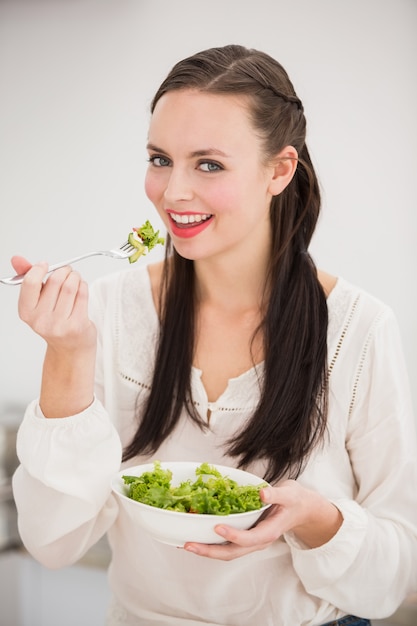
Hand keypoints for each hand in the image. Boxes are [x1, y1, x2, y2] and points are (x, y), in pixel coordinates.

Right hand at [12, 256, 96, 416]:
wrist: (70, 348)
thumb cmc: (54, 321)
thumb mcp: (37, 302)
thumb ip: (28, 279)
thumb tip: (17, 259)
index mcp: (27, 313)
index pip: (30, 282)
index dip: (39, 269)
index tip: (45, 265)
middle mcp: (41, 321)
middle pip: (55, 281)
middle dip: (63, 271)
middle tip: (67, 272)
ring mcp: (60, 325)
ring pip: (71, 286)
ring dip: (75, 277)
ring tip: (75, 279)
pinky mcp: (77, 325)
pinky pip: (82, 294)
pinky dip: (83, 286)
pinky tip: (81, 289)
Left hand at [183, 480, 342, 560]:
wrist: (301, 510)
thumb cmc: (295, 500)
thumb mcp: (289, 493)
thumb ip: (276, 494)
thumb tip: (262, 493)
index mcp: (269, 532)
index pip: (249, 539)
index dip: (233, 535)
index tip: (216, 526)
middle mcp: (258, 541)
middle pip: (232, 552)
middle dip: (209, 551)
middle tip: (188, 544)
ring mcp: (250, 541)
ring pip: (227, 552)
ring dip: (206, 550)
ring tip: (185, 544)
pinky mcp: (245, 536)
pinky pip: (226, 544)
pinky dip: (210, 543)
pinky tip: (195, 536)